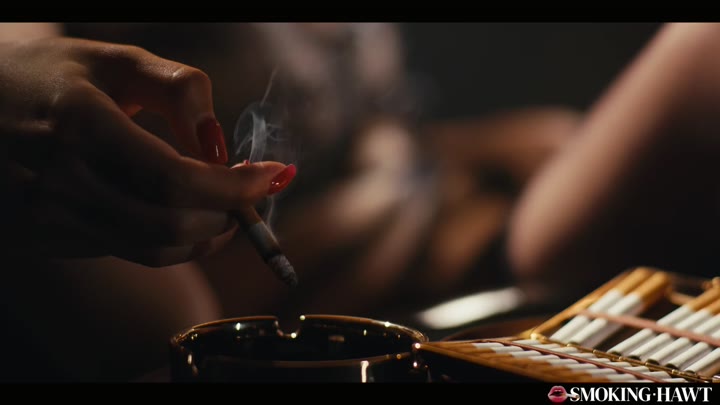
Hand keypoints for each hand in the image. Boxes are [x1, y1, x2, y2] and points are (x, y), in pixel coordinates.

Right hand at [0, 37, 291, 265]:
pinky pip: (125, 250)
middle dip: (229, 214)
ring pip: (153, 249)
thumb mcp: (114, 60)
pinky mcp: (41, 237)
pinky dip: (167, 239)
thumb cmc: (50, 74)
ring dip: (206, 235)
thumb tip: (219, 146)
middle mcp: (59, 178)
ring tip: (224, 207)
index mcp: (79, 123)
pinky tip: (175, 210)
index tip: (276, 176)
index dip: (237, 187)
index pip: (177, 179)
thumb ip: (178, 89)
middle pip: (171, 224)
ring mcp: (45, 215)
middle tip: (251, 193)